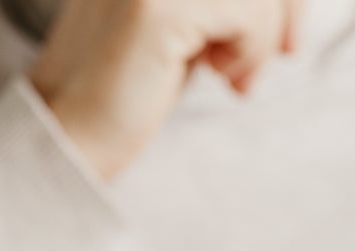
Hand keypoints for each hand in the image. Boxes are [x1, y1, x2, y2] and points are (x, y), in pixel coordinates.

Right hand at [31, 0, 304, 177]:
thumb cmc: (127, 86)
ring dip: (261, 36)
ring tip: (232, 76)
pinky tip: (221, 77)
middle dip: (280, 8)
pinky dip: (250, 52)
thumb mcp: (183, 21)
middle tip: (281, 54)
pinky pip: (250, 14)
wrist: (69, 134)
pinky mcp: (158, 6)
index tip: (285, 34)